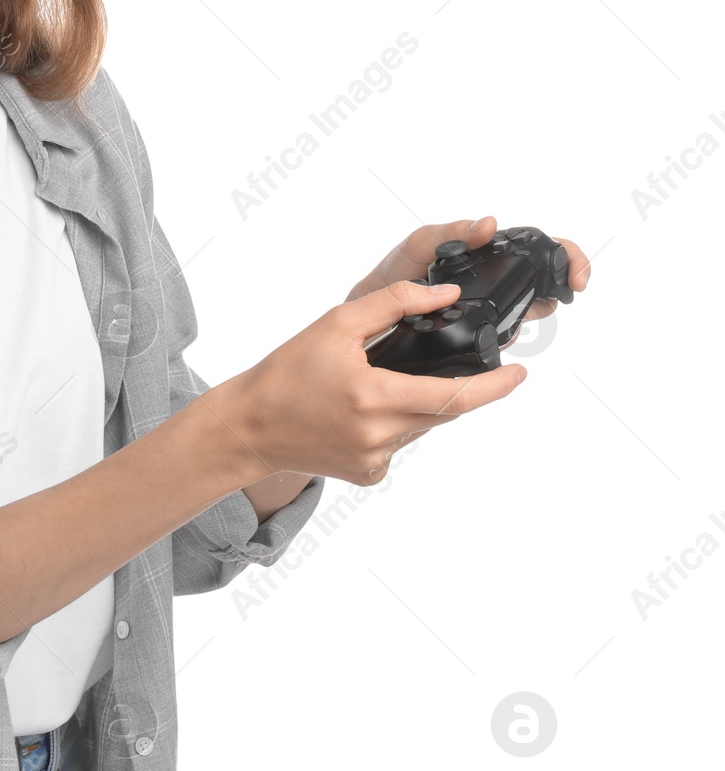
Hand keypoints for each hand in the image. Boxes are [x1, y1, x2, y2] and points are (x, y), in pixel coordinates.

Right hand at [212, 280, 527, 486]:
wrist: (249, 426)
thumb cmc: (286, 371)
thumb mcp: (336, 324)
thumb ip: (394, 304)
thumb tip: (445, 295)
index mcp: (375, 398)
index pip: (454, 396)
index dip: (495, 387)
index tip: (521, 373)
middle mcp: (381, 436)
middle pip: (444, 411)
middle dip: (455, 387)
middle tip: (451, 365)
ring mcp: (376, 461)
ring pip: (422, 427)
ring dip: (419, 404)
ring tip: (382, 382)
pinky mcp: (369, 476)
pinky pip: (400, 445)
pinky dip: (394, 424)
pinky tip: (361, 412)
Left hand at [345, 216, 590, 324]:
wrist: (362, 317)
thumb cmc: (390, 276)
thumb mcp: (417, 247)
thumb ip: (449, 233)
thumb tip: (488, 223)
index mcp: (482, 255)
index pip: (537, 248)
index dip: (566, 256)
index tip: (576, 276)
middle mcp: (491, 283)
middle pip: (542, 282)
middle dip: (558, 287)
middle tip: (555, 298)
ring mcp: (487, 311)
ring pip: (527, 312)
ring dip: (532, 312)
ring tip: (519, 312)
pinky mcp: (475, 337)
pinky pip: (502, 337)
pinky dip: (507, 335)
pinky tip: (498, 334)